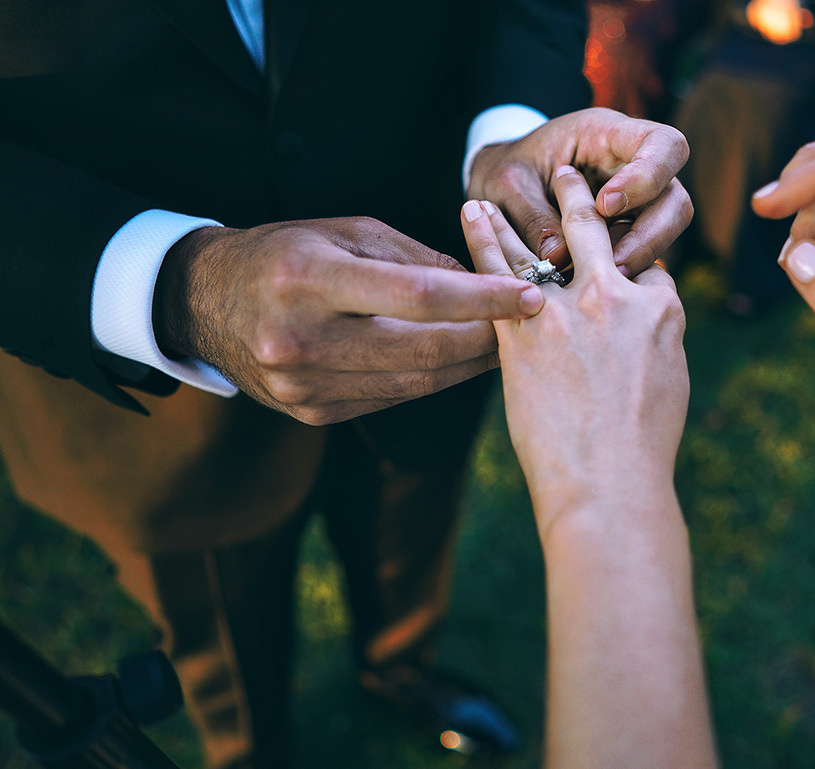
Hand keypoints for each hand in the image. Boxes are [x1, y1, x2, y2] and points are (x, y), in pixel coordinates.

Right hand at [154, 216, 543, 424]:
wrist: (204, 302)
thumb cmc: (285, 253)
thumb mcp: (344, 232)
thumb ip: (416, 258)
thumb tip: (484, 285)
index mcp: (308, 279)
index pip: (417, 296)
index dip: (482, 299)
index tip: (533, 295)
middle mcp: (301, 339)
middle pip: (424, 350)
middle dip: (487, 339)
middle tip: (532, 324)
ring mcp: (303, 385)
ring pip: (415, 382)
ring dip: (468, 364)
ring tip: (504, 342)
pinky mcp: (312, 413)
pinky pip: (392, 397)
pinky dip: (431, 379)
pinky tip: (457, 361)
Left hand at [460, 167, 689, 525]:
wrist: (608, 483)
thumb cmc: (643, 450)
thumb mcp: (670, 387)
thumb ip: (656, 348)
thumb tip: (641, 337)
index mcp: (661, 313)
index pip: (649, 270)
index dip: (633, 265)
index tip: (617, 259)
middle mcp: (616, 298)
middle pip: (597, 233)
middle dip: (580, 198)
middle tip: (568, 174)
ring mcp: (567, 312)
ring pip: (540, 243)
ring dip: (520, 210)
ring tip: (500, 188)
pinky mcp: (521, 332)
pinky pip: (497, 273)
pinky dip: (483, 240)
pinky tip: (473, 216)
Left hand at [467, 108, 692, 278]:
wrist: (497, 192)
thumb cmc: (505, 173)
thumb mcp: (507, 185)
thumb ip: (533, 216)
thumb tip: (561, 258)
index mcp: (607, 135)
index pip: (662, 144)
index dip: (647, 175)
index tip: (605, 206)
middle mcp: (632, 166)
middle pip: (674, 196)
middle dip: (650, 232)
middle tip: (611, 263)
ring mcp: (637, 202)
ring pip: (667, 229)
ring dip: (642, 256)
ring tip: (603, 279)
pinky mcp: (630, 233)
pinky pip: (646, 252)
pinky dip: (628, 268)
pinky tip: (599, 284)